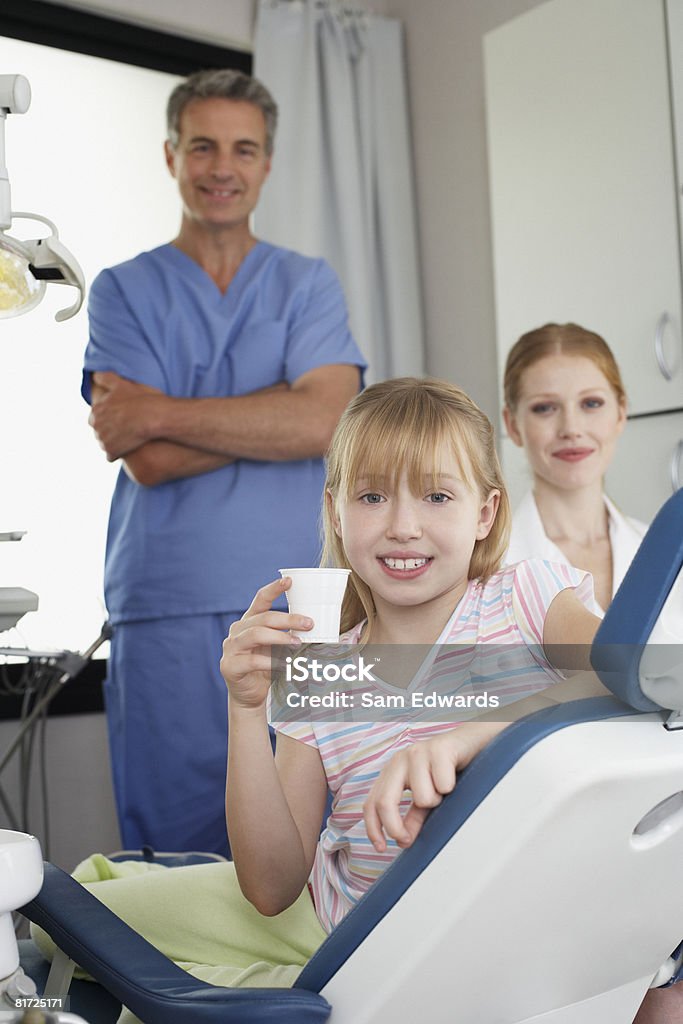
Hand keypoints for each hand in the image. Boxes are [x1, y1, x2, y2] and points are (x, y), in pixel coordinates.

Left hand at [88, 371, 167, 459]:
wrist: (154, 418)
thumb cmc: (140, 399)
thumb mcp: (122, 384)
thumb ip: (106, 378)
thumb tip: (94, 375)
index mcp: (96, 410)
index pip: (94, 417)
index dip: (108, 417)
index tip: (120, 417)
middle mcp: (96, 426)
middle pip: (99, 431)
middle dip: (109, 431)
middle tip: (125, 428)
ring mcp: (103, 440)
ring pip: (104, 444)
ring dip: (114, 442)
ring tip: (129, 438)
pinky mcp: (112, 452)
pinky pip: (111, 456)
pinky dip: (118, 453)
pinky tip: (129, 448)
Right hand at [220, 577, 312, 710]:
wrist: (249, 696)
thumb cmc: (266, 667)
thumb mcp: (277, 647)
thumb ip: (287, 634)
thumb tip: (314, 625)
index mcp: (249, 621)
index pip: (260, 600)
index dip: (274, 589)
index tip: (289, 580)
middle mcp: (237, 630)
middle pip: (263, 618)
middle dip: (288, 619)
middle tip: (309, 623)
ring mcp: (231, 647)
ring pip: (256, 634)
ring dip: (280, 637)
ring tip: (298, 643)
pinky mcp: (230, 666)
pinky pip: (253, 660)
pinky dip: (271, 662)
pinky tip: (285, 664)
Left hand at [363, 722, 505, 851]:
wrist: (472, 742)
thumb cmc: (447, 770)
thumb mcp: (427, 796)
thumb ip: (413, 817)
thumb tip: (402, 840)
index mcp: (393, 771)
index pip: (372, 802)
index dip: (372, 827)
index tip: (380, 847)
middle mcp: (400, 760)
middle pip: (385, 801)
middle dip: (395, 826)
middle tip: (406, 839)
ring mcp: (417, 752)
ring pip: (421, 798)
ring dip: (437, 801)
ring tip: (444, 789)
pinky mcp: (438, 748)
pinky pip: (443, 785)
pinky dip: (451, 787)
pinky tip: (454, 775)